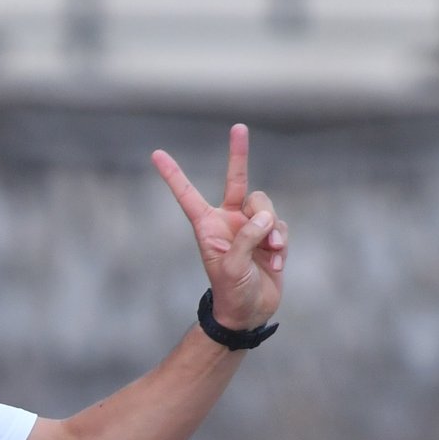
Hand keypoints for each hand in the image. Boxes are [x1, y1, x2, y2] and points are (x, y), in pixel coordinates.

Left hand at [152, 124, 287, 329]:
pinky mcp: (270, 236)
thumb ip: (246, 238)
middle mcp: (228, 221)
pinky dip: (281, 241)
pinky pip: (280, 226)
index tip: (156, 153)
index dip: (173, 175)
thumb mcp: (232, 267)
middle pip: (237, 180)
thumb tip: (265, 217)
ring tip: (270, 251)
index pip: (187, 195)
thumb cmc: (231, 292)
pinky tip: (276, 261)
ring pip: (265, 206)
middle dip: (238, 153)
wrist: (249, 313)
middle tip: (238, 126)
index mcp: (207, 227)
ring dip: (271, 227)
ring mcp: (250, 227)